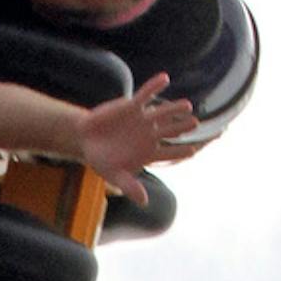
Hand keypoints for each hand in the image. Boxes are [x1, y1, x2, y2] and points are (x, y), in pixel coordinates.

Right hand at [74, 74, 197, 203]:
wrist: (86, 140)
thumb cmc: (102, 161)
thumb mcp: (114, 176)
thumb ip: (130, 187)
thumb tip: (144, 202)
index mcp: (149, 153)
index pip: (169, 154)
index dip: (180, 153)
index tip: (192, 151)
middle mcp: (150, 135)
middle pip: (170, 131)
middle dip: (181, 128)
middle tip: (194, 124)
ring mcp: (143, 120)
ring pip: (162, 113)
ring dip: (174, 109)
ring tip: (187, 106)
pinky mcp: (132, 106)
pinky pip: (146, 95)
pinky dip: (154, 87)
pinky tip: (165, 78)